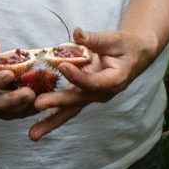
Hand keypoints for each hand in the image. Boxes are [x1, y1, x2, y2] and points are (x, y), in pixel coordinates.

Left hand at [28, 27, 160, 139]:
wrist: (134, 56)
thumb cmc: (126, 46)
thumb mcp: (115, 39)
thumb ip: (95, 39)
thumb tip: (77, 33)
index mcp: (114, 81)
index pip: (92, 82)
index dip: (77, 75)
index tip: (62, 65)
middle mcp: (102, 94)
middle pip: (77, 101)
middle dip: (57, 104)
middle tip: (37, 104)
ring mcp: (92, 97)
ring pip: (70, 111)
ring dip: (51, 122)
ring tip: (33, 135)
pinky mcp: (83, 96)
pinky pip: (67, 107)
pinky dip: (51, 116)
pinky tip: (36, 125)